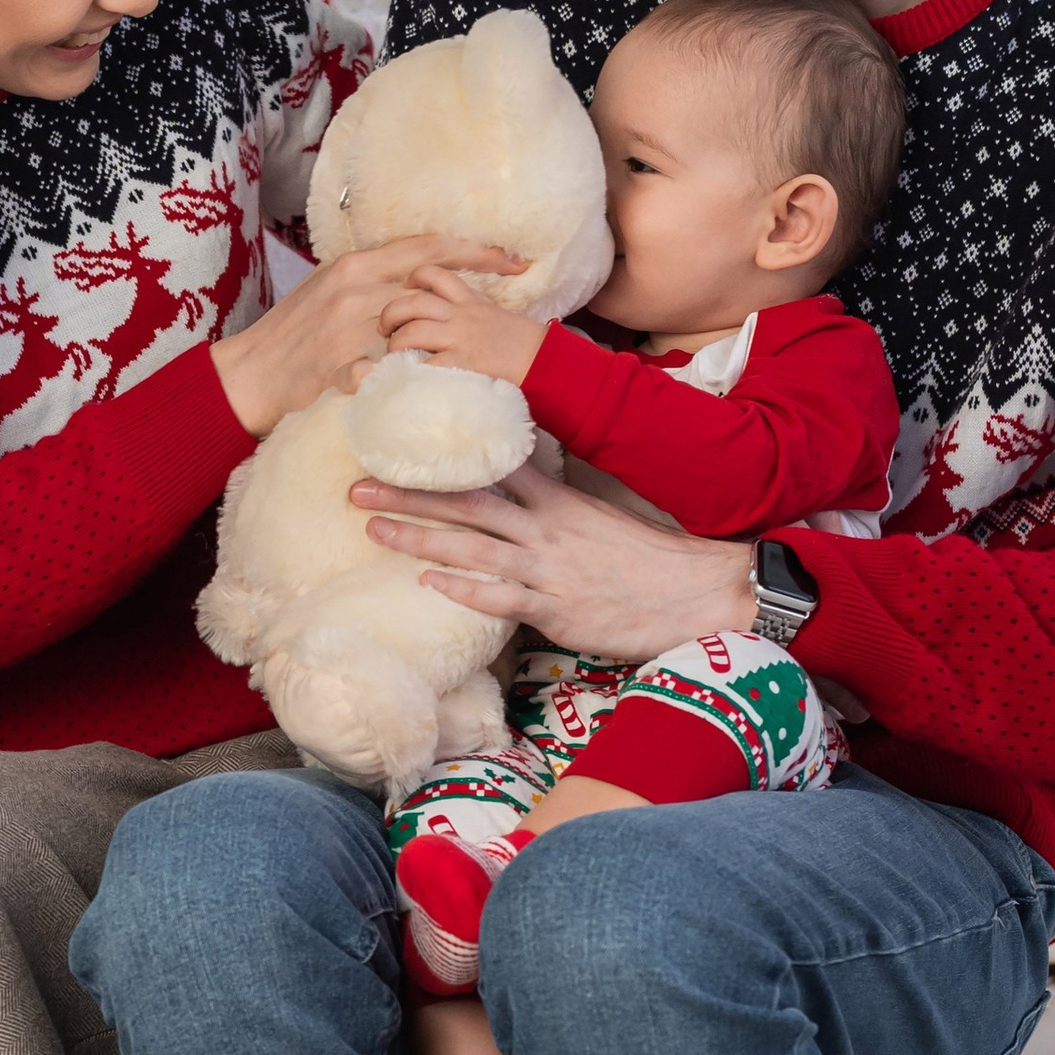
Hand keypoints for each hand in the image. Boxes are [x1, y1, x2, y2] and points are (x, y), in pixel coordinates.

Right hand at [213, 235, 520, 436]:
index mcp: (355, 264)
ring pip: (415, 327)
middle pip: (432, 283)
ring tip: (483, 355)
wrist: (248, 373)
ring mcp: (346, 327)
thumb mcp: (329, 291)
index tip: (513, 258)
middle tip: (517, 308)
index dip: (475, 250)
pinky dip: (409, 381)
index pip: (426, 247)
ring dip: (449, 342)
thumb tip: (413, 276)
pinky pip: (383, 373)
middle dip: (480, 293)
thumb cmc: (291, 334)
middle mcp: (354, 287)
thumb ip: (371, 282)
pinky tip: (436, 390)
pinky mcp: (336, 365)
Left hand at [351, 459, 752, 663]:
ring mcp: (547, 568)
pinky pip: (500, 597)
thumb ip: (555, 511)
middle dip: (408, 493)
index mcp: (558, 501)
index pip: (491, 469)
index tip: (397, 446)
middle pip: (465, 503)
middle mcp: (545, 528)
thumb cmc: (648, 563)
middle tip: (357, 485)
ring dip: (418, 537)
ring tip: (374, 528)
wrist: (697, 593)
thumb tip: (514, 504)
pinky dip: (463, 588)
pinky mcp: (555, 608)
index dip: (440, 459)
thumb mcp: (599, 521)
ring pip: (471, 547)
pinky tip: (427, 582)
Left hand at [375, 266, 544, 390]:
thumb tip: (448, 318)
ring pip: (414, 331)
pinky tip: (408, 377)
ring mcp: (461, 338)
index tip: (404, 288)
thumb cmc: (523, 343)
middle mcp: (462, 315)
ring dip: (397, 343)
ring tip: (393, 354)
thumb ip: (471, 312)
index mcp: (469, 301)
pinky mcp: (464, 362)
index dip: (413, 278)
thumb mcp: (494, 316)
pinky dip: (413, 371)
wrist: (547, 360)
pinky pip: (428, 364)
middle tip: (384, 328)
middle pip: (414, 301)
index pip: (435, 274)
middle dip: (391, 313)